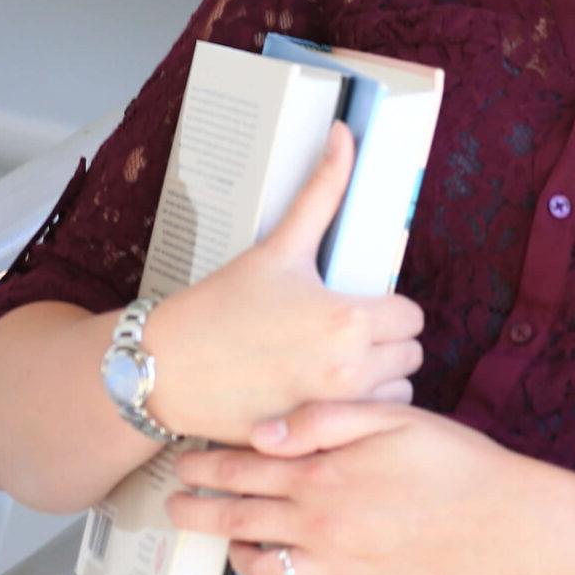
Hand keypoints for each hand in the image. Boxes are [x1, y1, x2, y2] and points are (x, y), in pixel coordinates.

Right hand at [141, 124, 424, 441]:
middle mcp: (348, 371)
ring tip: (338, 365)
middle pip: (409, 355)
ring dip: (377, 381)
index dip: (388, 309)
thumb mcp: (279, 246)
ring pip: (394, 394)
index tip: (360, 307)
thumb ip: (323, 191)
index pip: (411, 316)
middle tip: (346, 333)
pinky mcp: (311, 440)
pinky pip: (362, 428)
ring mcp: (330, 412)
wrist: (163, 368)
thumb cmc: (219, 307)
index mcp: (347, 321)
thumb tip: (343, 134)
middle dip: (386, 343)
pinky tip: (324, 396)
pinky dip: (353, 415)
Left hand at [169, 403, 528, 574]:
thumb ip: (327, 420)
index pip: (245, 469)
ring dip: (232, 554)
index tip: (184, 461)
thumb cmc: (457, 465)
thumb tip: (267, 429)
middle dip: (197, 512)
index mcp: (323, 476)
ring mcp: (334, 564)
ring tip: (225, 543)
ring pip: (261, 566)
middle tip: (174, 506)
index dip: (207, 465)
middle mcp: (318, 524)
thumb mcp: (396, 420)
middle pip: (237, 521)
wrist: (503, 526)